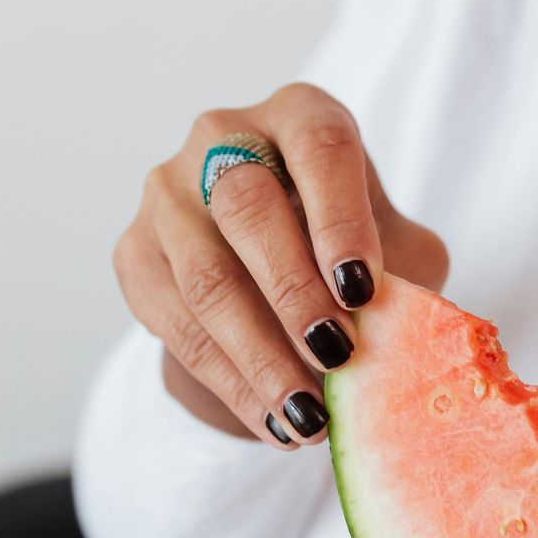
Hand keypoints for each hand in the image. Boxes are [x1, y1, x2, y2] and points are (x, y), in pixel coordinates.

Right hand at [113, 82, 450, 448]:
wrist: (271, 273)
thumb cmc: (351, 249)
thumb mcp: (396, 248)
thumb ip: (402, 274)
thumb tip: (398, 330)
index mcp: (300, 114)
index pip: (318, 148)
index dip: (340, 217)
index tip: (362, 290)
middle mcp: (223, 135)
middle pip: (247, 207)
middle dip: (294, 294)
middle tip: (336, 359)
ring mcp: (167, 191)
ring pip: (205, 277)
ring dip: (260, 357)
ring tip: (309, 416)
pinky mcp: (135, 250)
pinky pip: (174, 323)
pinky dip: (229, 382)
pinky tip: (274, 422)